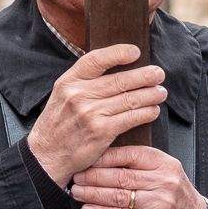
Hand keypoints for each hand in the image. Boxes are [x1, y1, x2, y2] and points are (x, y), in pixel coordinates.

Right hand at [25, 45, 167, 185]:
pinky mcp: (101, 132)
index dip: (118, 53)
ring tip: (160, 92)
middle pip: (119, 80)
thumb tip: (115, 68)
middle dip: (144, 76)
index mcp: (68, 81)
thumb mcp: (61, 95)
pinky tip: (153, 110)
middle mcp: (78, 95)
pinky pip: (130, 118)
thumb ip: (83, 81)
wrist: (46, 156)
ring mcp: (90, 113)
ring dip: (150, 95)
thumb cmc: (58, 124)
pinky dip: (145, 113)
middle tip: (158, 74)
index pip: (96, 59)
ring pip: (129, 99)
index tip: (135, 52)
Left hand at [70, 144, 207, 208]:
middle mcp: (162, 181)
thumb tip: (104, 155)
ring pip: (118, 196)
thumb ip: (140, 162)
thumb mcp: (165, 170)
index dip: (104, 157)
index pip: (129, 155)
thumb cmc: (174, 193)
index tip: (87, 158)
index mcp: (163, 163)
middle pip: (120, 176)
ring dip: (93, 194)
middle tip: (77, 176)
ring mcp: (158, 202)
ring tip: (77, 192)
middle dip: (94, 176)